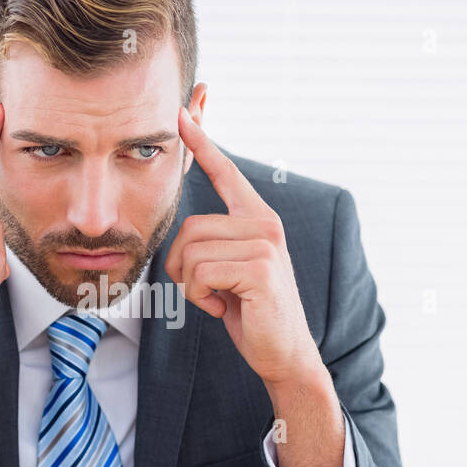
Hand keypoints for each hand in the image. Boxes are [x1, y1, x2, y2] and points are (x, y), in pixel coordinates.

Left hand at [164, 108, 323, 393]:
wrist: (283, 353)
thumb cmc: (251, 312)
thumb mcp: (229, 270)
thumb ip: (214, 244)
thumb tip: (185, 232)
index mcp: (258, 219)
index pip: (226, 173)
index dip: (202, 143)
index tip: (183, 113)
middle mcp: (265, 224)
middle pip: (189, 227)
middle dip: (183, 266)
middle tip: (207, 290)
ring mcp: (265, 244)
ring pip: (192, 252)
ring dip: (193, 286)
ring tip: (220, 299)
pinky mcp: (259, 268)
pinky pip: (200, 274)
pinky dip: (202, 298)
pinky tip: (226, 308)